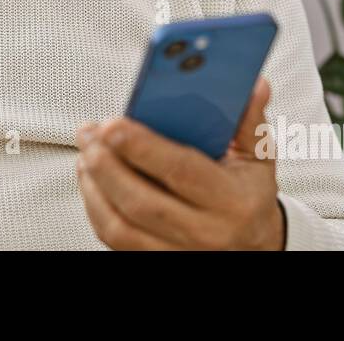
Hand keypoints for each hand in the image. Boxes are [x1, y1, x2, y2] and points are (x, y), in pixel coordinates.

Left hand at [74, 76, 283, 249]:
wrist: (255, 244)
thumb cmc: (248, 192)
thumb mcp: (257, 157)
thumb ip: (248, 120)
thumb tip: (253, 84)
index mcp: (234, 201)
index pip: (182, 172)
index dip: (144, 147)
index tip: (113, 123)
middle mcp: (207, 232)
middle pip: (142, 202)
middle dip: (107, 164)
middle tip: (89, 133)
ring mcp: (180, 251)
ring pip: (121, 226)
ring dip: (94, 186)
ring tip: (86, 151)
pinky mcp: (158, 260)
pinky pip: (115, 238)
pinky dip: (95, 207)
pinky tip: (91, 179)